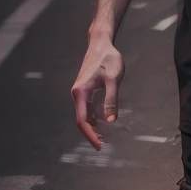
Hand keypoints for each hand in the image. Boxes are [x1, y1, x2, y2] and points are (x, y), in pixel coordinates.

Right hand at [71, 34, 124, 149]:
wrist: (101, 44)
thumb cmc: (108, 59)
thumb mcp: (113, 79)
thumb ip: (111, 100)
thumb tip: (111, 121)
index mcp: (80, 93)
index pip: (82, 120)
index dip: (90, 134)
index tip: (99, 145)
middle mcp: (78, 94)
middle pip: (82, 120)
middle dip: (92, 133)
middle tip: (103, 145)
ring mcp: (81, 92)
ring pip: (86, 115)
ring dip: (94, 126)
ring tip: (106, 137)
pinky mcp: (86, 90)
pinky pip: (89, 108)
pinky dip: (96, 117)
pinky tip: (105, 122)